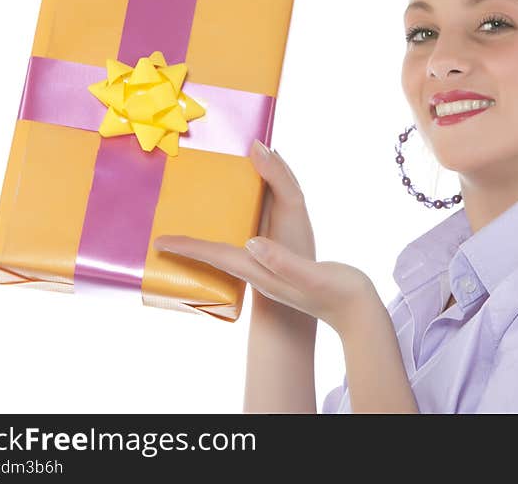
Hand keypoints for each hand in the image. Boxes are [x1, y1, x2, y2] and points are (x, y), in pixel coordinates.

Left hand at [152, 140, 375, 332]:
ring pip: (236, 239)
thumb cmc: (337, 295)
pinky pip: (257, 235)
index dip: (188, 247)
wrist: (357, 313)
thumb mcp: (310, 276)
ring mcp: (271, 265)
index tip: (160, 241)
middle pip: (220, 246)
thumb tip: (253, 243)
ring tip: (209, 203)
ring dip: (221, 223)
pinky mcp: (285, 261)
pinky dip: (249, 217)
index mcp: (262, 268)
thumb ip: (282, 261)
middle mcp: (261, 267)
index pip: (216, 255)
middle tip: (174, 213)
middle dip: (196, 233)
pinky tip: (256, 208)